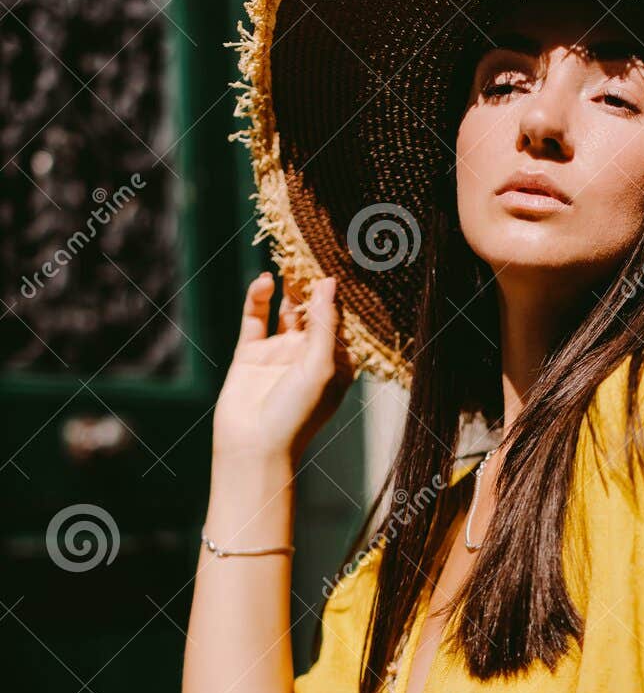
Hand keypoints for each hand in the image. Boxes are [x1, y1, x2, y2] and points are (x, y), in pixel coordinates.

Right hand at [213, 272, 353, 463]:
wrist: (254, 447)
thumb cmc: (297, 415)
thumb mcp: (321, 367)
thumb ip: (326, 324)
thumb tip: (329, 282)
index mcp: (336, 364)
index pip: (342, 320)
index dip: (341, 293)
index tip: (344, 258)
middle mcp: (309, 356)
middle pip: (314, 310)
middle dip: (313, 283)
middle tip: (313, 246)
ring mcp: (279, 353)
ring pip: (286, 309)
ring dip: (289, 285)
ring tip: (289, 254)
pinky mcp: (250, 353)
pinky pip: (256, 317)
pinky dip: (259, 297)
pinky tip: (265, 280)